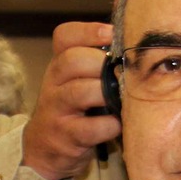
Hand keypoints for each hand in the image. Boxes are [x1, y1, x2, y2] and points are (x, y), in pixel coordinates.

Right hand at [21, 21, 120, 179]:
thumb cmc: (73, 108)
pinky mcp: (66, 136)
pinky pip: (90, 128)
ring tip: (122, 99)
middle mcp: (53, 83)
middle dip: (101, 64)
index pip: (65, 36)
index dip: (89, 32)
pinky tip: (118, 124)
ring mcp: (57, 110)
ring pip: (80, 92)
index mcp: (59, 64)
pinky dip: (109, 126)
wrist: (45, 148)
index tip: (111, 35)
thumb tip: (136, 43)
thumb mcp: (77, 80)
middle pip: (72, 60)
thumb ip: (98, 61)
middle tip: (120, 74)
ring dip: (106, 94)